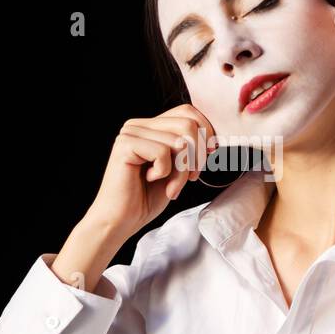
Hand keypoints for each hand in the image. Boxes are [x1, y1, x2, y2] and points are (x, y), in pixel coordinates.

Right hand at [84, 104, 216, 243]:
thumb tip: (213, 139)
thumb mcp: (177, 169)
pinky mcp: (125, 145)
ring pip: (179, 141)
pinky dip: (165, 172)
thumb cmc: (146, 198)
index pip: (188, 112)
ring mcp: (130, 133)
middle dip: (198, 155)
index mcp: (150, 126)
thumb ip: (190, 149)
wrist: (121, 220)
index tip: (210, 157)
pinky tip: (150, 179)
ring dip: (182, 171)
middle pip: (187, 124)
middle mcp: (138, 125)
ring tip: (170, 187)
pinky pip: (163, 152)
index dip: (206, 133)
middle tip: (191, 178)